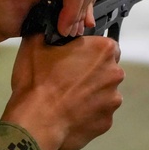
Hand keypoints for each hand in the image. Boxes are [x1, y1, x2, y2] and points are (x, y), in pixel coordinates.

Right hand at [1, 33, 123, 149]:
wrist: (36, 122)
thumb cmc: (38, 82)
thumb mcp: (34, 44)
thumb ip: (47, 31)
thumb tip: (47, 27)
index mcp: (102, 51)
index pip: (105, 44)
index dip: (89, 50)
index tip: (74, 57)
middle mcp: (114, 74)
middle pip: (106, 69)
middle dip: (90, 72)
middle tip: (65, 77)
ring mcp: (112, 100)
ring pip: (103, 92)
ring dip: (89, 93)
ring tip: (64, 97)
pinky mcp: (107, 122)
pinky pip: (98, 113)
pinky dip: (86, 112)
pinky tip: (68, 112)